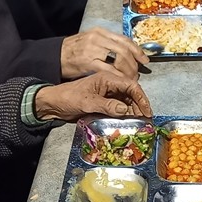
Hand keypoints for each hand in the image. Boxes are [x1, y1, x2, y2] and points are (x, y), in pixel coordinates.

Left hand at [33, 72, 152, 120]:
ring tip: (139, 122)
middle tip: (146, 120)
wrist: (54, 104)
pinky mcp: (104, 102)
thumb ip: (106, 105)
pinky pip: (119, 107)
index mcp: (107, 79)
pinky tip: (129, 121)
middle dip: (140, 105)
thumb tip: (125, 110)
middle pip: (132, 93)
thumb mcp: (87, 102)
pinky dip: (126, 113)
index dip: (141, 97)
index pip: (131, 85)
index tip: (147, 111)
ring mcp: (107, 94)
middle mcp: (110, 85)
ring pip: (127, 100)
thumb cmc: (68, 98)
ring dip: (134, 110)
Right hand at [60, 27, 148, 79]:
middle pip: (124, 49)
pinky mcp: (88, 62)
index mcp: (100, 32)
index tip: (145, 59)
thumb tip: (124, 52)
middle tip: (137, 73)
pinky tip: (122, 82)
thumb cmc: (72, 51)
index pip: (124, 39)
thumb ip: (105, 44)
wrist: (53, 56)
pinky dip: (119, 76)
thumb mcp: (89, 41)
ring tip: (131, 78)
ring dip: (128, 70)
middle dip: (134, 63)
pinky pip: (109, 70)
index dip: (137, 50)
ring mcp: (93, 49)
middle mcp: (98, 38)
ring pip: (119, 59)